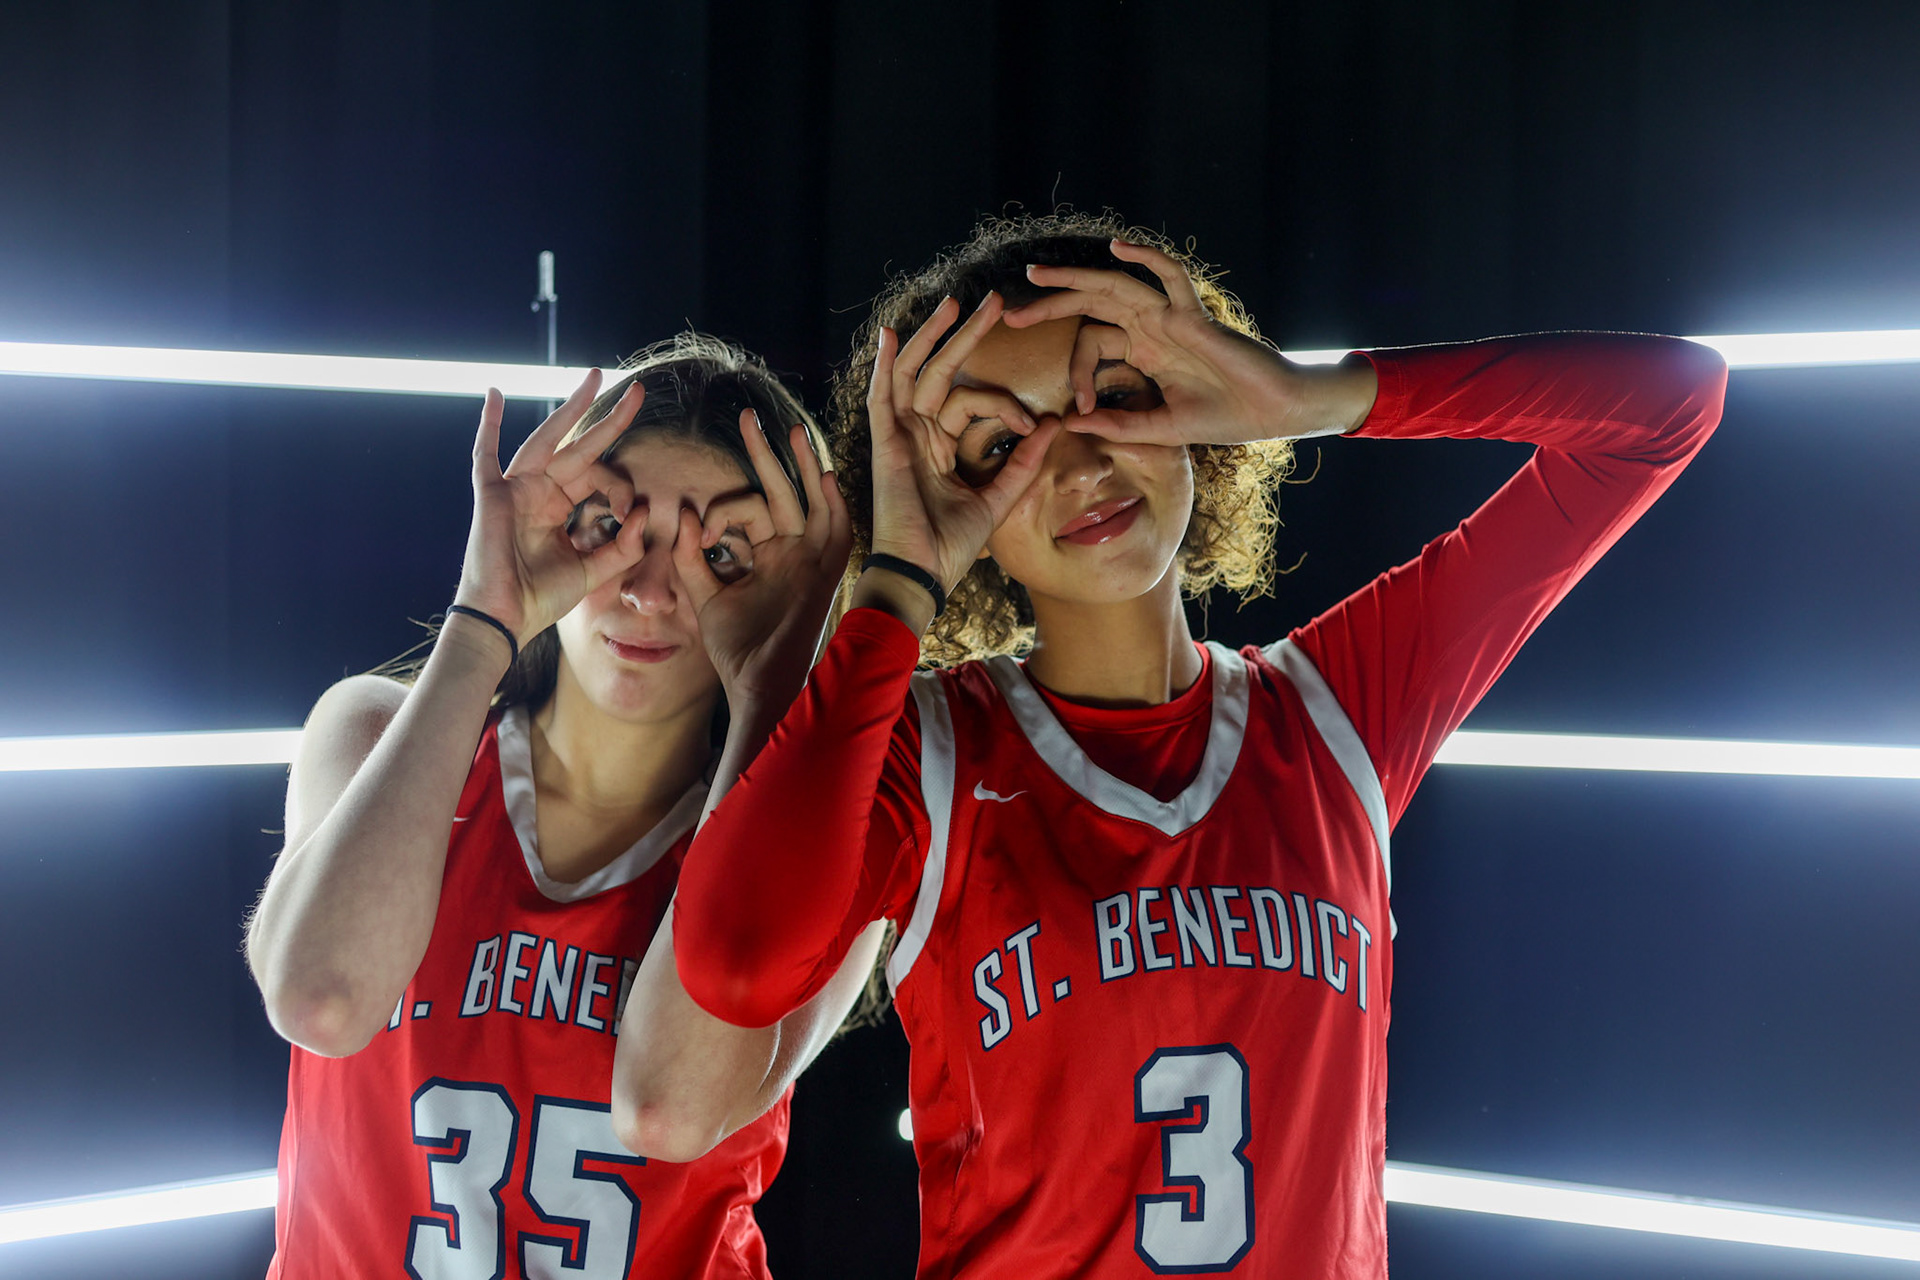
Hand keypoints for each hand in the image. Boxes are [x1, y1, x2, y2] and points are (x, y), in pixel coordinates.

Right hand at [453, 372, 647, 651]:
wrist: (506, 620)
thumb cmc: (540, 598)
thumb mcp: (593, 571)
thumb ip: (623, 546)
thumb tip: (646, 511)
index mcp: (559, 506)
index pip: (597, 476)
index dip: (620, 487)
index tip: (631, 513)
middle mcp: (538, 491)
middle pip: (578, 446)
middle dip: (609, 419)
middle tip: (638, 392)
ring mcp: (514, 489)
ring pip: (547, 439)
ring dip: (571, 408)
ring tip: (595, 379)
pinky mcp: (492, 495)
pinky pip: (485, 454)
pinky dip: (488, 425)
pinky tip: (495, 394)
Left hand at [673, 411, 851, 704]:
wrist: (759, 685)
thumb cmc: (736, 650)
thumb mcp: (705, 596)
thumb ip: (692, 556)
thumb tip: (684, 512)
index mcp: (764, 556)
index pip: (746, 510)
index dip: (720, 511)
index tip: (698, 528)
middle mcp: (790, 553)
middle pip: (780, 492)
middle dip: (765, 455)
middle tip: (747, 418)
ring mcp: (808, 561)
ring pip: (808, 502)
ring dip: (802, 467)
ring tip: (792, 431)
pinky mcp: (823, 575)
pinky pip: (834, 533)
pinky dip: (830, 505)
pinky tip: (821, 476)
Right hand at [867, 292, 1061, 595]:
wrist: (923, 575)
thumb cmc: (951, 547)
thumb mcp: (998, 498)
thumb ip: (1023, 463)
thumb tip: (1056, 426)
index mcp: (939, 448)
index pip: (969, 402)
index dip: (1004, 406)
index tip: (1033, 425)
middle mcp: (917, 437)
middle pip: (939, 373)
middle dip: (965, 336)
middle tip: (993, 302)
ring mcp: (899, 439)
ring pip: (913, 374)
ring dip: (931, 337)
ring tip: (953, 303)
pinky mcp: (886, 446)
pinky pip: (882, 398)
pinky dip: (884, 366)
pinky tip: (891, 335)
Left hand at [1003, 239, 1374, 445]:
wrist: (1275, 411)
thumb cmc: (1227, 417)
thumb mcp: (1161, 428)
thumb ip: (1118, 425)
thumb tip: (1072, 426)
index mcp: (1143, 351)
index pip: (1093, 343)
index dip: (1076, 372)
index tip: (1076, 408)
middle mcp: (1152, 327)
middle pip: (1092, 303)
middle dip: (1051, 304)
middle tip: (1011, 311)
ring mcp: (1171, 316)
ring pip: (1115, 285)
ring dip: (1075, 278)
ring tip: (1036, 276)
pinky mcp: (1194, 315)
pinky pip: (1169, 275)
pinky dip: (1145, 257)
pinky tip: (1117, 246)